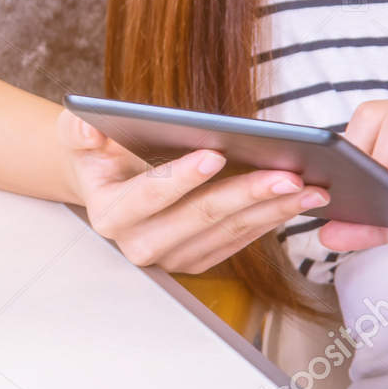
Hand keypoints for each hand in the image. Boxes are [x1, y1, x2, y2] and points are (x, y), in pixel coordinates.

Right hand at [57, 109, 329, 273]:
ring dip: (272, 211)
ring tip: (310, 187)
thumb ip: (79, 131)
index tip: (215, 152)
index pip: (149, 196)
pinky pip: (239, 241)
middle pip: (199, 218)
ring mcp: (170, 258)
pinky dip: (270, 220)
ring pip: (228, 233)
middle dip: (247, 195)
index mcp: (110, 214)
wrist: (106, 185)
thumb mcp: (77, 135)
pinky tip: (298, 201)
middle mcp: (138, 245)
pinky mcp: (196, 260)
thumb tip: (90, 128)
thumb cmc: (97, 155)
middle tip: (288, 175)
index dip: (181, 176)